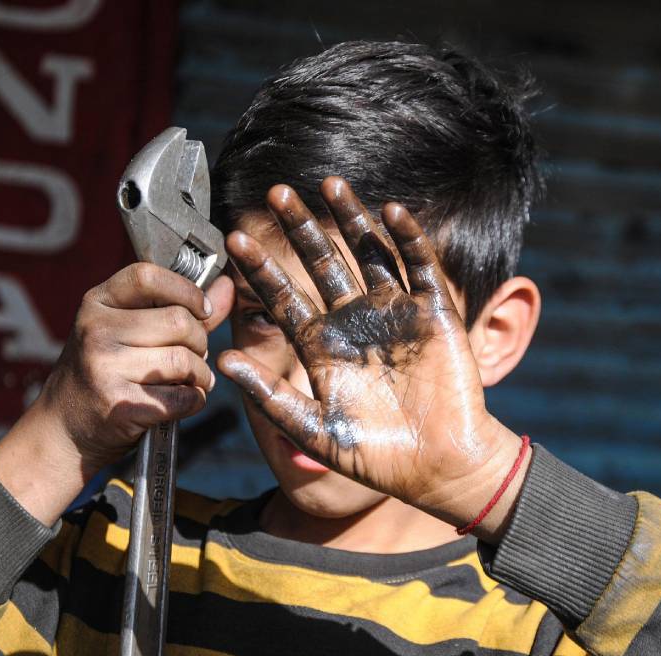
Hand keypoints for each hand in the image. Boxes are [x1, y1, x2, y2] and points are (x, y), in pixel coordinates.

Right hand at [0, 263, 233, 524]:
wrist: (62, 431)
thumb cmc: (103, 374)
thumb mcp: (126, 330)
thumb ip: (179, 307)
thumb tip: (226, 286)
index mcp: (97, 303)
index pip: (148, 277)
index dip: (186, 290)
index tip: (202, 310)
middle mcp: (96, 330)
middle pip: (178, 321)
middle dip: (200, 341)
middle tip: (194, 355)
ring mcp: (104, 368)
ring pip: (183, 361)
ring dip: (200, 375)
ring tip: (192, 380)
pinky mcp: (119, 405)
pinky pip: (182, 397)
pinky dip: (194, 400)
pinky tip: (184, 400)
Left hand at [218, 178, 523, 535]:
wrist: (439, 467)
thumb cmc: (375, 458)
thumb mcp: (313, 431)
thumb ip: (270, 397)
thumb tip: (220, 362)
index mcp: (322, 347)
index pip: (283, 298)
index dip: (260, 269)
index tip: (234, 239)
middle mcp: (354, 323)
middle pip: (322, 263)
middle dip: (300, 228)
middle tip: (277, 192)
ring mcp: (393, 314)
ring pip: (368, 254)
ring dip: (351, 218)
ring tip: (330, 184)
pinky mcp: (433, 314)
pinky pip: (418, 267)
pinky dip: (407, 239)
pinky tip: (391, 212)